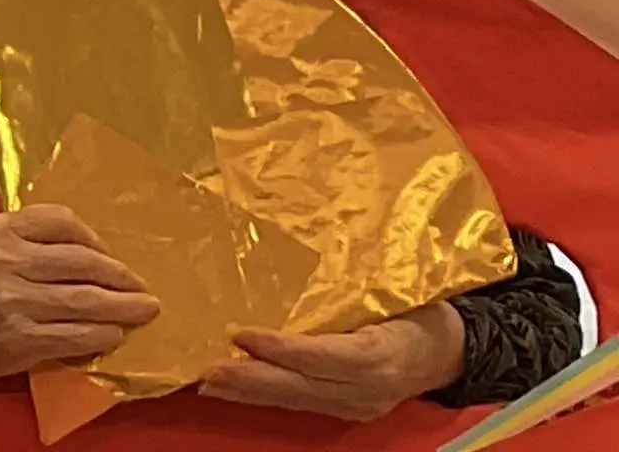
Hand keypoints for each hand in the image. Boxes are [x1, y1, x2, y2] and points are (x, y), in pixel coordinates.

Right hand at [0, 205, 158, 391]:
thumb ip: (30, 233)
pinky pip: (73, 336)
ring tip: (141, 308)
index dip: (94, 238)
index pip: (62, 222)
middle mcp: (6, 262)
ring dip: (120, 307)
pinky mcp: (20, 339)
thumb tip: (90, 245)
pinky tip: (114, 334)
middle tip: (141, 283)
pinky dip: (100, 335)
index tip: (111, 252)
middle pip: (80, 262)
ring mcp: (14, 302)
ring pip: (83, 300)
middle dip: (119, 275)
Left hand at [200, 302, 465, 422]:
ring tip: (208, 381)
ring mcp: (355, 405)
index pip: (321, 356)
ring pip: (294, 399)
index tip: (239, 334)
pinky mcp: (345, 410)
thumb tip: (306, 246)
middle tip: (207, 370)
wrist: (450, 351)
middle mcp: (365, 389)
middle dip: (250, 380)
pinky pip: (299, 401)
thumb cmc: (421, 305)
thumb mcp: (397, 289)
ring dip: (248, 391)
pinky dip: (264, 394)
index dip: (279, 347)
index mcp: (379, 354)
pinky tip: (235, 389)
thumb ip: (355, 285)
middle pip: (300, 386)